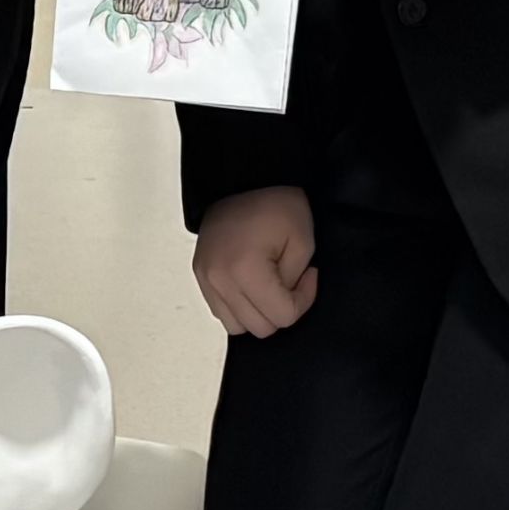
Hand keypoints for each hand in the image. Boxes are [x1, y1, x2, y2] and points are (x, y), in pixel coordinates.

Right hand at [193, 186, 318, 336]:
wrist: (241, 182)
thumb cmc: (276, 206)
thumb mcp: (303, 241)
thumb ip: (294, 282)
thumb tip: (285, 300)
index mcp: (245, 269)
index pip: (282, 316)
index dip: (303, 300)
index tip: (308, 275)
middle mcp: (219, 280)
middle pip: (259, 327)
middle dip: (281, 308)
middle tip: (290, 279)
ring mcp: (205, 280)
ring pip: (237, 326)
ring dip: (258, 313)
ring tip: (269, 285)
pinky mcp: (200, 277)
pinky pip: (221, 313)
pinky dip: (239, 307)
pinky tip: (251, 285)